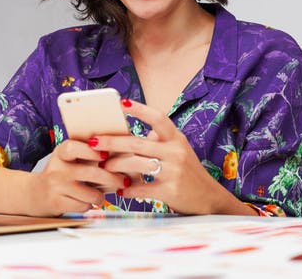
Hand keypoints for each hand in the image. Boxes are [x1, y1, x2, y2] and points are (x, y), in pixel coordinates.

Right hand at [26, 138, 127, 216]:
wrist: (34, 193)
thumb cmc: (60, 174)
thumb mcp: (68, 159)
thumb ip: (88, 154)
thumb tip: (120, 154)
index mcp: (61, 153)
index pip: (74, 148)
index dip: (91, 151)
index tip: (106, 155)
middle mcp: (57, 168)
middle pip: (90, 173)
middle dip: (111, 178)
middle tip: (123, 181)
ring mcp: (56, 186)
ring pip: (90, 193)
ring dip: (100, 196)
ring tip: (98, 194)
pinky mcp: (57, 202)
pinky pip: (83, 206)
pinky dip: (89, 205)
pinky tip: (84, 201)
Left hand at [91, 99, 226, 214]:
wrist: (209, 199)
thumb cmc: (186, 171)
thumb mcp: (178, 149)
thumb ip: (158, 140)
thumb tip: (127, 132)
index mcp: (175, 138)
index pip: (158, 118)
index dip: (140, 109)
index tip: (121, 103)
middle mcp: (175, 151)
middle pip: (136, 142)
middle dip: (111, 141)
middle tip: (92, 141)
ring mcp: (174, 171)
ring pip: (135, 164)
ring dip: (115, 165)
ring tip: (104, 166)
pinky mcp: (170, 191)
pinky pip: (141, 188)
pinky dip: (127, 190)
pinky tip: (119, 190)